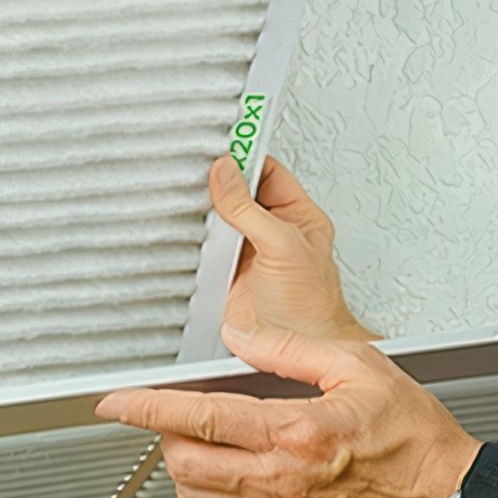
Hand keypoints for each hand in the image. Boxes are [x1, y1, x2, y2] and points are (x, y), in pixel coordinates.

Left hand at [94, 324, 479, 497]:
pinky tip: (226, 486)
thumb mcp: (358, 367)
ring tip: (203, 447)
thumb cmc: (417, 439)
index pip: (197, 417)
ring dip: (186, 471)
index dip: (145, 407)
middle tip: (179, 416)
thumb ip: (289, 349)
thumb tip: (241, 335)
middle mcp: (281, 482)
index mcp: (294, 433)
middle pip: (184, 462)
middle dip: (168, 436)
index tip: (114, 402)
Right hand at [210, 155, 373, 342]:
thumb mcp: (282, 246)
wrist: (292, 353)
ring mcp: (246, 251)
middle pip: (238, 191)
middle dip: (219, 181)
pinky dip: (193, 239)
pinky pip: (203, 246)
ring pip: (218, 217)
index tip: (223, 144)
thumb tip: (226, 175)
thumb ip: (250, 210)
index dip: (246, 155)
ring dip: (205, 212)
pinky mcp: (223, 273)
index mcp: (296, 215)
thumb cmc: (309, 307)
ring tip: (192, 199)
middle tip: (200, 170)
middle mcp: (271, 230)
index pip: (267, 170)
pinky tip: (188, 232)